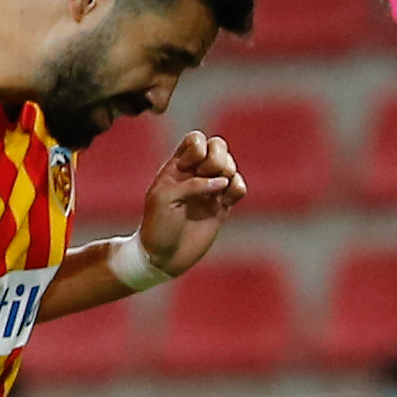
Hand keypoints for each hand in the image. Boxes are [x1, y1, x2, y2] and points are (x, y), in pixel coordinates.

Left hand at [134, 131, 246, 278]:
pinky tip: (226, 201)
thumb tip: (223, 182)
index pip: (196, 139)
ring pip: (230, 165)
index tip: (189, 167)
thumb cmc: (157, 226)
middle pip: (218, 146)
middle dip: (217, 157)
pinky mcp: (222, 207)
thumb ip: (192, 184)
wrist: (164, 256)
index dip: (198, 147)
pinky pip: (239, 187)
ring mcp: (210, 190)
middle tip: (207, 175)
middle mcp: (195, 174)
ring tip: (219, 190)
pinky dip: (237, 188)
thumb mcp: (164, 199)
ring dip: (229, 171)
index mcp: (177, 167)